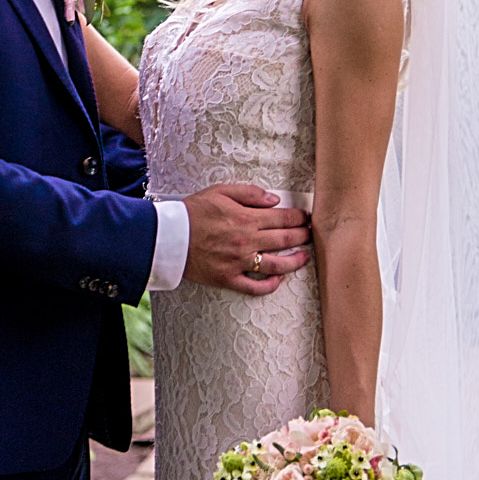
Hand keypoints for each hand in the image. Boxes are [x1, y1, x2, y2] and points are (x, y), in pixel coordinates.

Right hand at [182, 183, 311, 294]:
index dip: (299, 218)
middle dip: (302, 236)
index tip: (306, 217)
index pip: (283, 219)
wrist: (168, 236)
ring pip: (276, 265)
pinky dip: (270, 286)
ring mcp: (239, 263)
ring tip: (304, 257)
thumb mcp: (220, 191)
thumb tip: (274, 200)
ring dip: (295, 261)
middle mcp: (246, 242)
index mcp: (246, 219)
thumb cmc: (192, 212)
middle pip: (284, 240)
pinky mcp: (228, 278)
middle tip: (310, 234)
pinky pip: (254, 287)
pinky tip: (279, 280)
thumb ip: (249, 194)